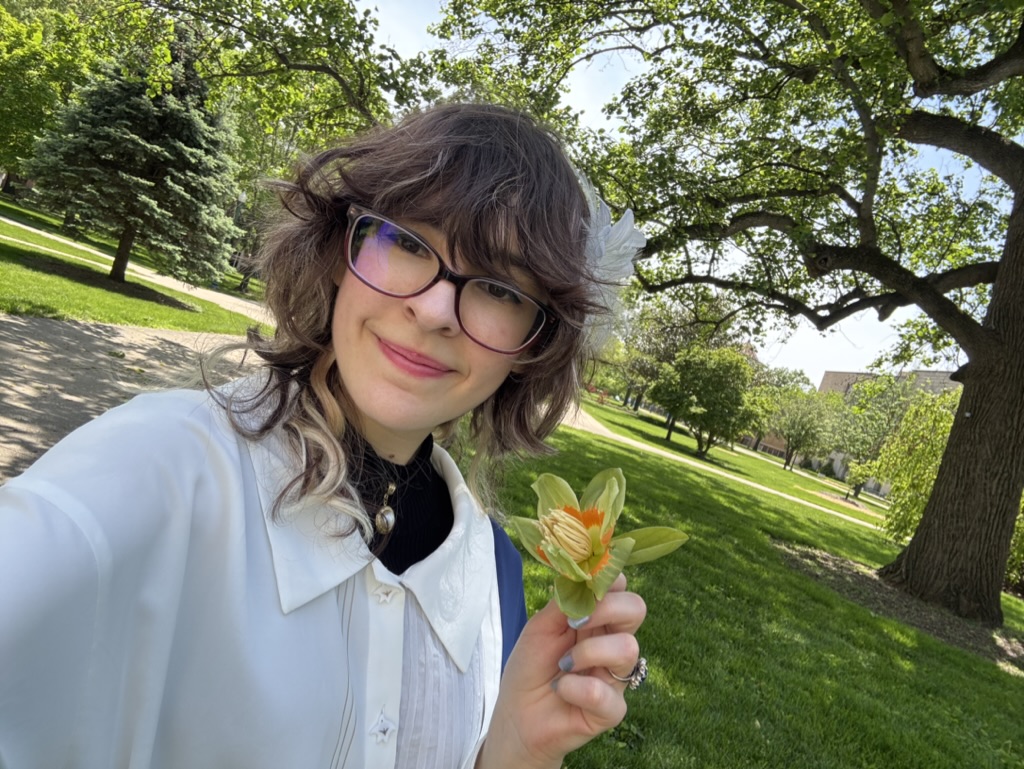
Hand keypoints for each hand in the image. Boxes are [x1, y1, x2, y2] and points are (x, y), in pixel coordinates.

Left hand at [476, 573, 646, 768]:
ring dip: (587, 652)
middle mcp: (612, 643)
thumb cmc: (530, 668)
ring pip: (628, 649)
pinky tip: (561, 690)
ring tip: (563, 665)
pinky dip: (576, 688)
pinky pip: (606, 693)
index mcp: (598, 620)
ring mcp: (615, 676)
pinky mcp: (611, 710)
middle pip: (636, 608)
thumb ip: (564, 602)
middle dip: (606, 609)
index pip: (621, 589)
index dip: (607, 581)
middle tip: (575, 623)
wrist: (516, 716)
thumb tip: (583, 576)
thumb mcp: (540, 627)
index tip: (582, 588)